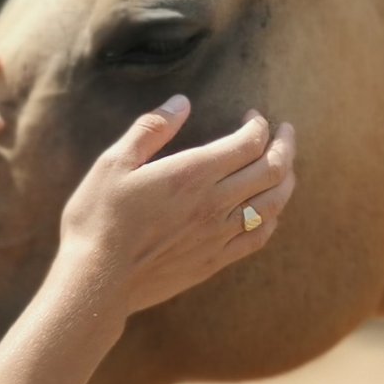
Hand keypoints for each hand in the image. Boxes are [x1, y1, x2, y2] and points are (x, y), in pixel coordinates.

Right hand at [56, 95, 295, 320]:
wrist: (97, 280)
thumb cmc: (98, 219)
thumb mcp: (113, 164)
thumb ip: (150, 129)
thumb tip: (181, 102)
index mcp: (192, 174)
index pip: (248, 143)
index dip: (258, 125)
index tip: (253, 116)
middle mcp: (214, 203)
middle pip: (272, 169)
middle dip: (284, 144)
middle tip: (285, 132)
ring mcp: (218, 235)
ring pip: (274, 203)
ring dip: (286, 179)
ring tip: (285, 166)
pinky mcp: (214, 261)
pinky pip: (258, 237)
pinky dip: (272, 217)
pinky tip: (270, 210)